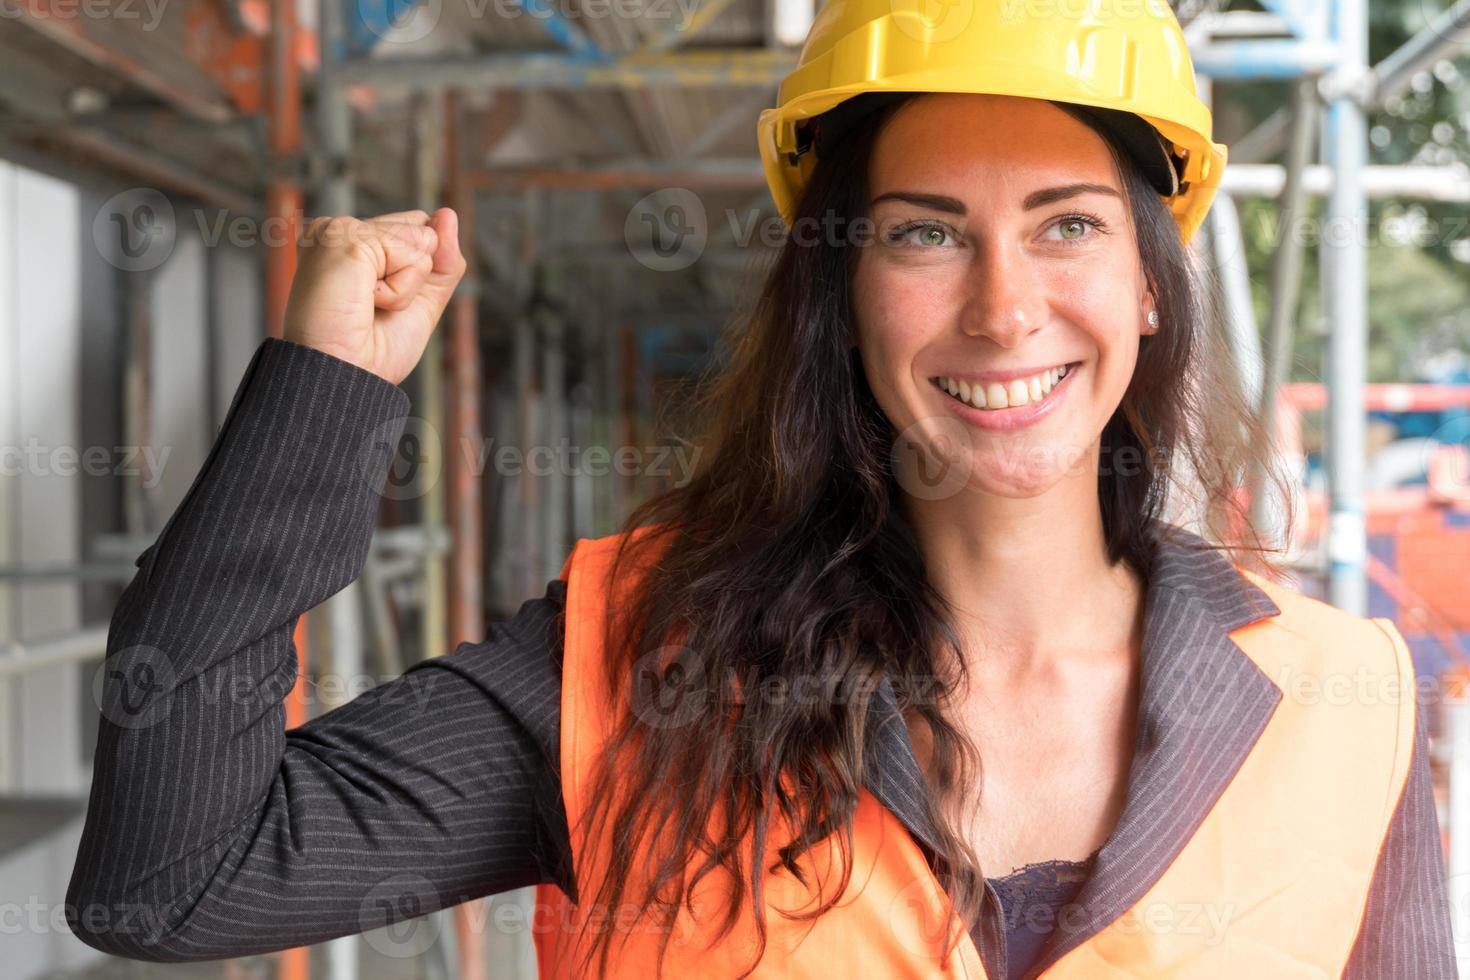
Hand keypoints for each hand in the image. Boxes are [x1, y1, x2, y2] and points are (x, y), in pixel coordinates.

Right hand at [283, 207, 466, 384]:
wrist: (346, 377)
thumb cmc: (372, 351)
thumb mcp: (421, 302)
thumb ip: (442, 260)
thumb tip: (447, 214)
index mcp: (352, 244)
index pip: (417, 229)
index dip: (418, 271)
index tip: (380, 303)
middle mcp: (341, 232)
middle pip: (421, 228)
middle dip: (415, 276)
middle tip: (372, 307)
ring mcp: (339, 231)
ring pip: (420, 239)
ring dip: (405, 286)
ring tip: (366, 305)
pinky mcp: (344, 237)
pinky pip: (411, 254)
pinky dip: (399, 289)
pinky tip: (365, 300)